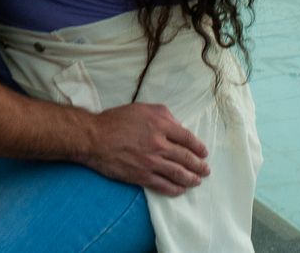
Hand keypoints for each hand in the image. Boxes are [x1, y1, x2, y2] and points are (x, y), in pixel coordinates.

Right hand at [82, 103, 209, 196]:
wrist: (94, 138)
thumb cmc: (116, 120)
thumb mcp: (141, 108)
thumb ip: (163, 114)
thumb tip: (178, 126)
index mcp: (160, 124)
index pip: (186, 137)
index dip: (198, 146)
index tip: (203, 152)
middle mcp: (158, 143)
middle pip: (185, 157)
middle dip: (199, 165)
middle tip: (205, 169)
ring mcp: (151, 161)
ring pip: (178, 173)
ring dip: (191, 178)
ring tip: (197, 181)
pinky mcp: (142, 176)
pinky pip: (164, 185)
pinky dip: (175, 189)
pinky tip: (180, 190)